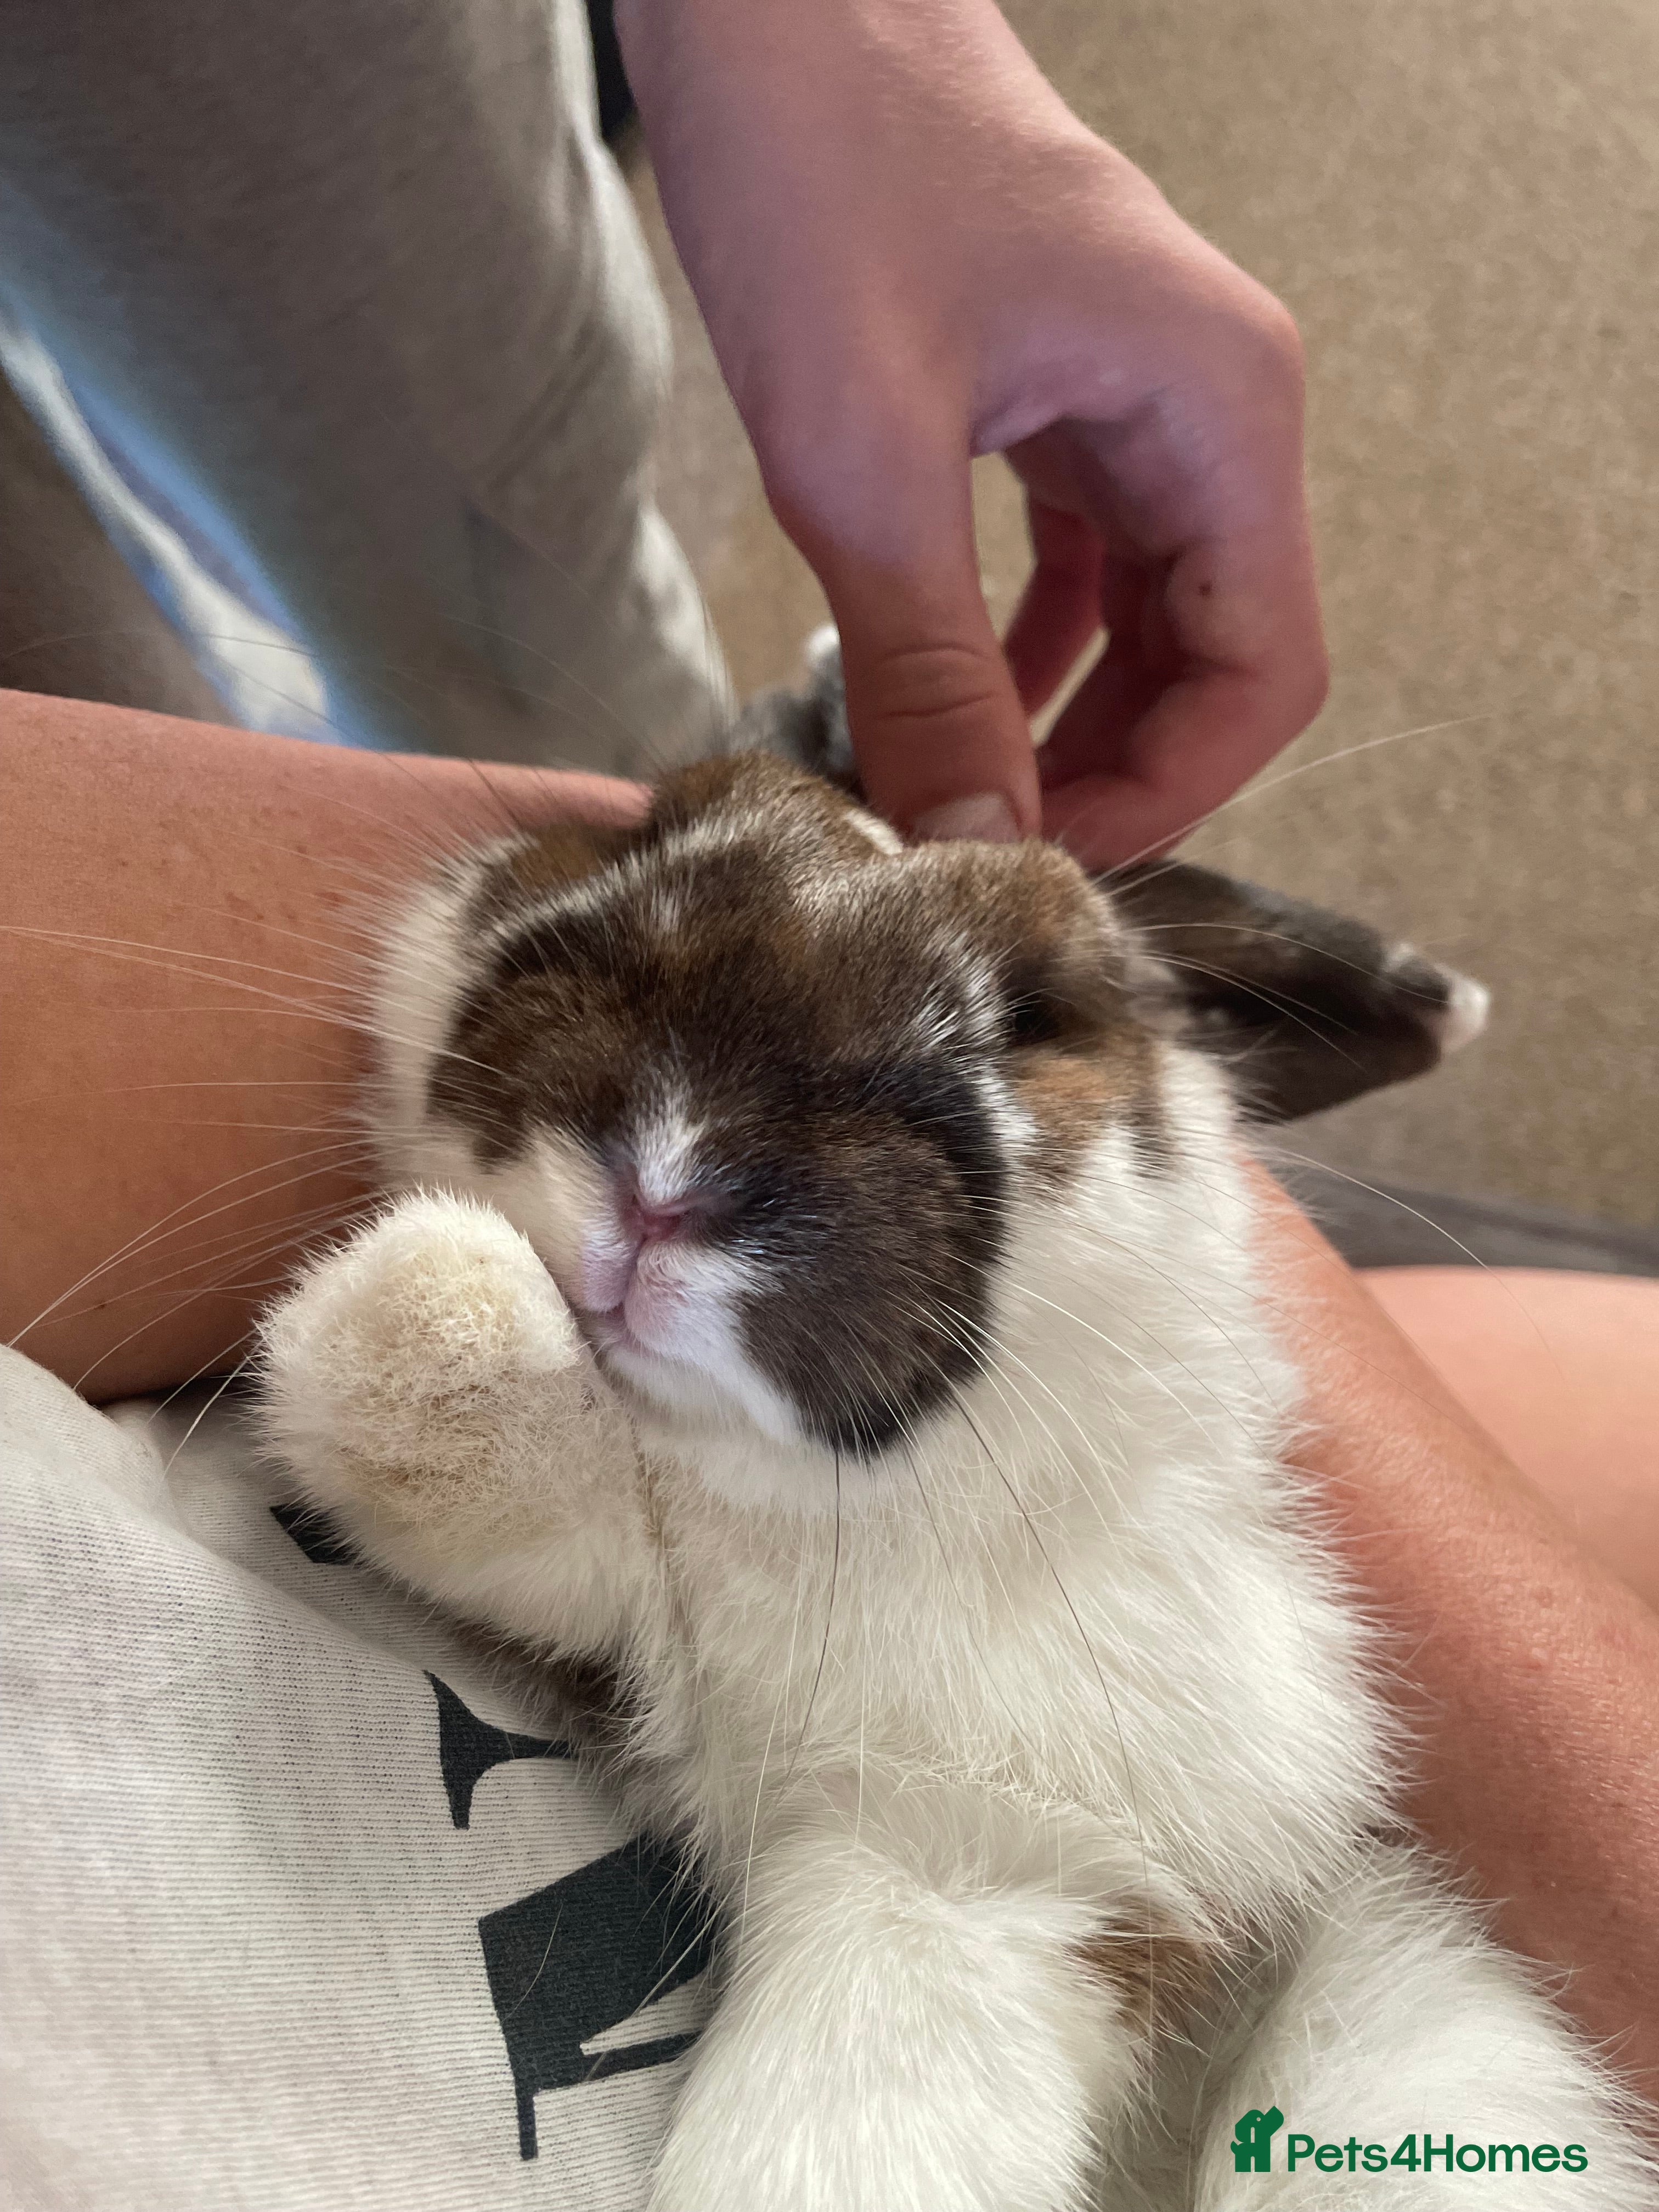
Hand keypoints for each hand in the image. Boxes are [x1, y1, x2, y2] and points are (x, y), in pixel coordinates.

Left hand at [617, 0, 1326, 866]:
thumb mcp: (862, 456)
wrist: (769, 6)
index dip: (1168, 792)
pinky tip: (941, 703)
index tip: (1045, 859)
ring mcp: (1137, 407)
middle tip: (984, 849)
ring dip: (1064, 725)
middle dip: (1110, 774)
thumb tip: (966, 844)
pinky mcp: (1061, 405)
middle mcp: (1207, 413)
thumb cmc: (825, 168)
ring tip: (954, 798)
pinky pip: (1081, 572)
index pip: (1263, 671)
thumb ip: (924, 668)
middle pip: (1214, 661)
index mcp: (1219, 410)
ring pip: (1149, 626)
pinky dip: (1023, 654)